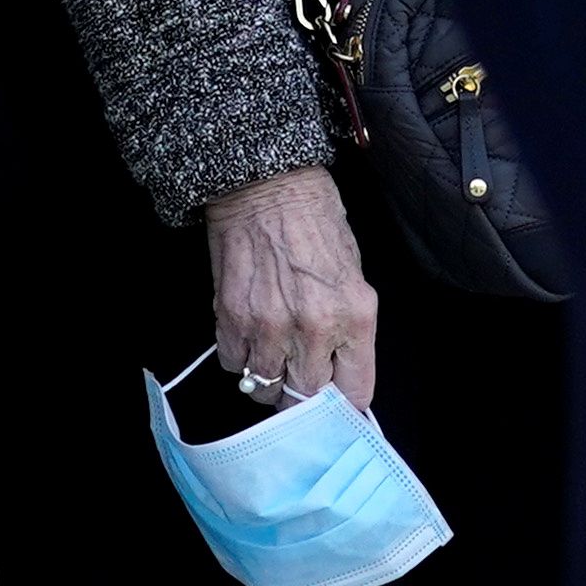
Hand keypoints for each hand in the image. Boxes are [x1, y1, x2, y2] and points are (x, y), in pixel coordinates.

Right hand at [197, 163, 378, 409]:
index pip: (354, 393)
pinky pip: (234, 363)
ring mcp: (268, 326)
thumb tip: (337, 371)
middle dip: (305, 396)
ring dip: (269, 380)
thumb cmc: (316, 219)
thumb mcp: (353, 273)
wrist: (267, 183)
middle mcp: (312, 329)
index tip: (337, 402)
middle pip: (306, 399)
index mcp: (354, 316)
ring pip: (265, 388)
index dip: (345, 402)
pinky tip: (249, 338)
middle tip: (301, 381)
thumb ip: (348, 327)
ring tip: (272, 358)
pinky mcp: (231, 316)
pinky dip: (241, 358)